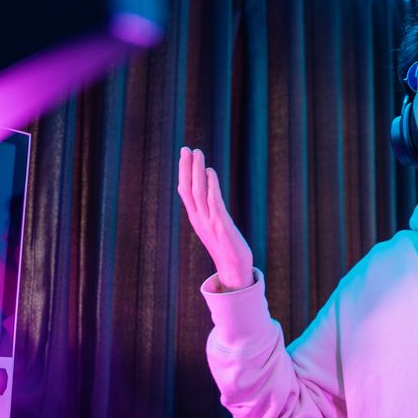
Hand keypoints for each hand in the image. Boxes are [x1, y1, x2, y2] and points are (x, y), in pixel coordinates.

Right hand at [177, 147, 253, 290]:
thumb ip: (210, 208)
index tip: (185, 154)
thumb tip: (209, 184)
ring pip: (197, 192)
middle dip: (186, 168)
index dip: (183, 172)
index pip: (184, 191)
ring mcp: (208, 222)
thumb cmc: (227, 246)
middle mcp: (199, 219)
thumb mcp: (214, 225)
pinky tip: (211, 172)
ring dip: (196, 171)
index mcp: (196, 218)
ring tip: (198, 154)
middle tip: (186, 148)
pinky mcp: (221, 225)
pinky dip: (211, 185)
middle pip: (187, 189)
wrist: (234, 269)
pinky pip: (213, 202)